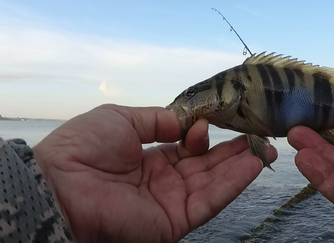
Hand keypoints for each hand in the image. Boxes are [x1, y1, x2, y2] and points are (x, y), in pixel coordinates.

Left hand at [34, 104, 276, 242]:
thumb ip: (157, 119)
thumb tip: (185, 123)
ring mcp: (171, 202)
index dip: (202, 134)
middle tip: (259, 134)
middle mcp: (163, 181)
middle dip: (233, 150)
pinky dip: (235, 182)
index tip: (214, 121)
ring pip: (214, 182)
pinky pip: (211, 200)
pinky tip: (254, 164)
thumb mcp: (120, 118)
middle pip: (206, 165)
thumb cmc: (83, 149)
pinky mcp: (176, 221)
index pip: (187, 148)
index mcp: (147, 158)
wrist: (60, 186)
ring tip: (266, 147)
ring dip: (241, 165)